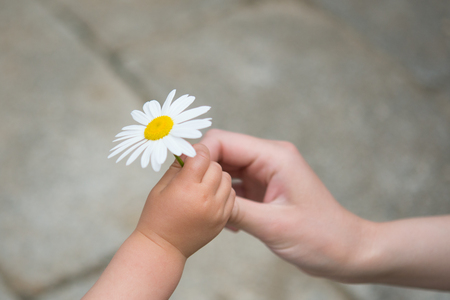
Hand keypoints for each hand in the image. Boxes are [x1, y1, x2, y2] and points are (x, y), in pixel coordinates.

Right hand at [136, 143, 234, 257]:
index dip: (196, 152)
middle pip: (216, 166)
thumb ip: (176, 167)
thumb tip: (188, 150)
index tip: (190, 155)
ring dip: (216, 177)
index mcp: (187, 188)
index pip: (202, 156)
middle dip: (206, 164)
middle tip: (194, 171)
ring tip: (202, 183)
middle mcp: (206, 198)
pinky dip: (222, 190)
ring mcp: (217, 210)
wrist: (163, 249)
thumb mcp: (160, 188)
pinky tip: (209, 195)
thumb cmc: (156, 217)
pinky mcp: (223, 219)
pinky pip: (230, 195)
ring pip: (226, 179)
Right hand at [200, 129, 370, 279]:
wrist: (345, 251)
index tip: (179, 175)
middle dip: (203, 172)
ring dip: (213, 187)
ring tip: (202, 209)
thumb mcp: (273, 225)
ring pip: (226, 170)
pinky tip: (224, 221)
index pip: (224, 141)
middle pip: (223, 153)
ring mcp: (266, 174)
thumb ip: (234, 209)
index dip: (198, 154)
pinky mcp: (264, 189)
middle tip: (185, 195)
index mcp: (274, 157)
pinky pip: (235, 186)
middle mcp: (269, 159)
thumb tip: (201, 198)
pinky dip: (224, 200)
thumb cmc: (320, 237)